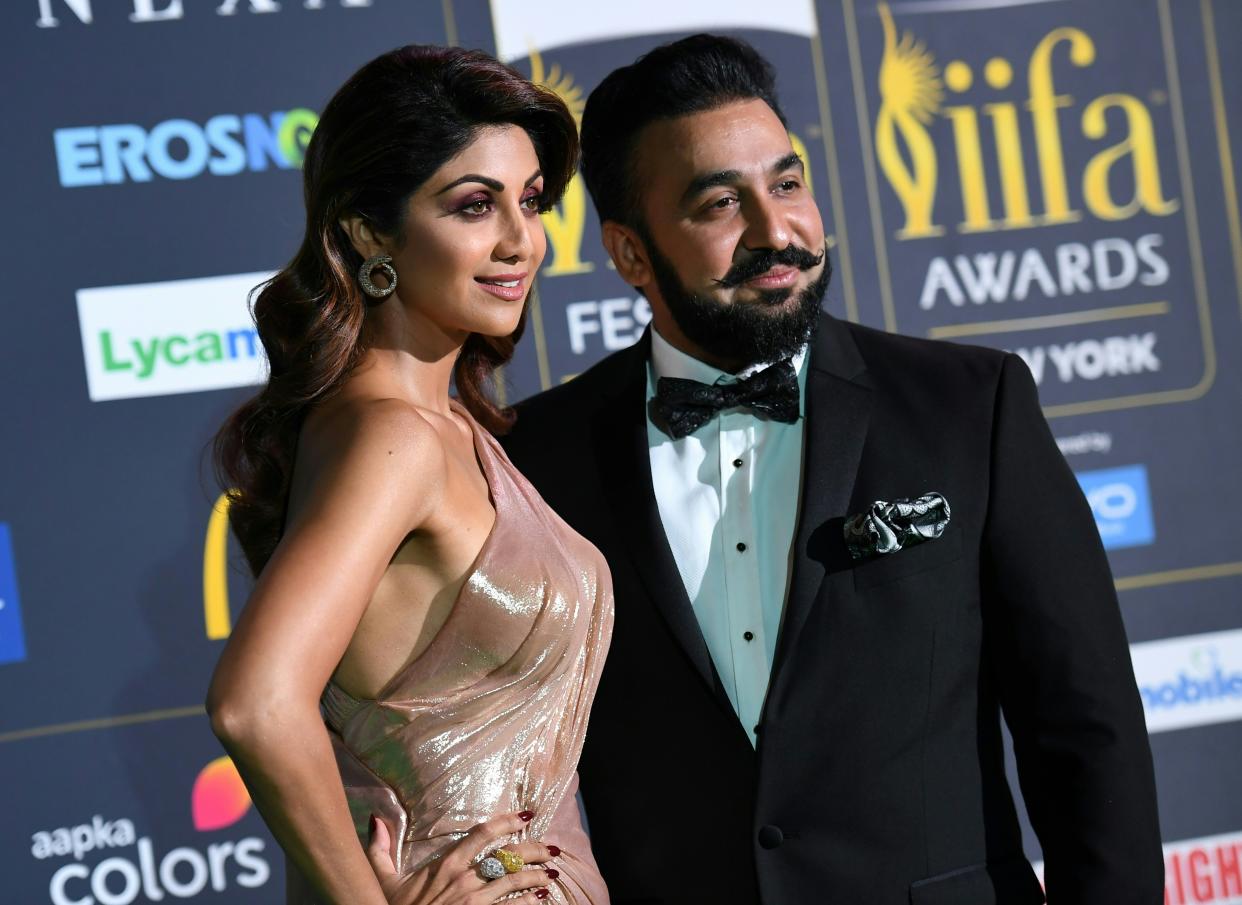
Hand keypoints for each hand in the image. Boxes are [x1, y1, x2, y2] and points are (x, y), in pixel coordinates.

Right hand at [366, 812, 558, 904]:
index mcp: (446, 865)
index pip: (482, 833)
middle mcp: (464, 880)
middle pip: (508, 856)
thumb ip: (380, 850)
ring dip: (537, 876)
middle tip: (551, 848)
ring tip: (552, 873)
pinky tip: (542, 898)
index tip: (527, 814)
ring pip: (515, 882)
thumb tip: (375, 819)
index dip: (507, 820)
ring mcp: (475, 902)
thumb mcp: (384, 882)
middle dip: (534, 849)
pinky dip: (531, 902)